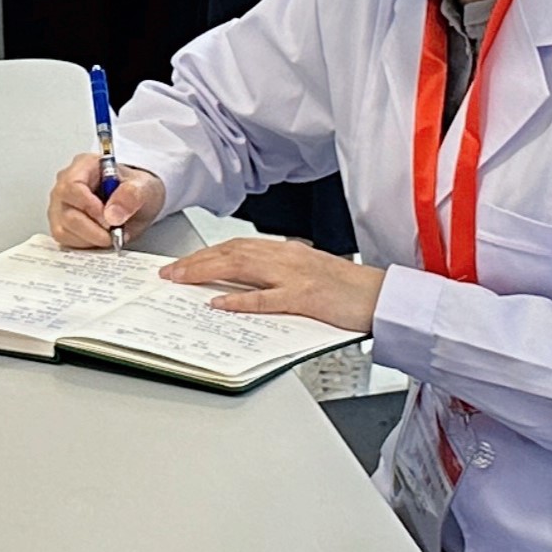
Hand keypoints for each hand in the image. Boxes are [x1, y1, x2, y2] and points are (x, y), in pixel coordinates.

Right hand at [47, 153, 162, 247]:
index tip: (110, 221)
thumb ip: (131, 195)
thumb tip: (112, 214)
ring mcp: (61, 206)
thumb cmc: (135, 189)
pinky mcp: (61, 224)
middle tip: (114, 232)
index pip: (73, 186)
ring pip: (63, 229)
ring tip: (111, 234)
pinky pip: (65, 240)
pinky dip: (85, 244)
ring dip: (90, 238)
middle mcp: (66, 185)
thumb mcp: (144, 187)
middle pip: (66, 210)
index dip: (89, 207)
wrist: (137, 202)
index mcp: (84, 166)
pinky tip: (101, 237)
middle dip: (93, 228)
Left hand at [158, 234, 382, 332]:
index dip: (206, 254)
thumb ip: (277, 277)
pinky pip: (267, 298)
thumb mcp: (308, 275)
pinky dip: (240, 300)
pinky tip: (219, 304)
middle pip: (232, 253)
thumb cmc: (348, 290)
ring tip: (182, 281)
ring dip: (207, 273)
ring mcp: (296, 276)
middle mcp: (287, 257)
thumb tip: (243, 287)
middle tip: (169, 273)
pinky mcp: (306, 297)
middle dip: (196, 262)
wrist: (382, 296)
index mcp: (287, 252)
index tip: (182, 264)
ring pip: (242, 267)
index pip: (237, 247)